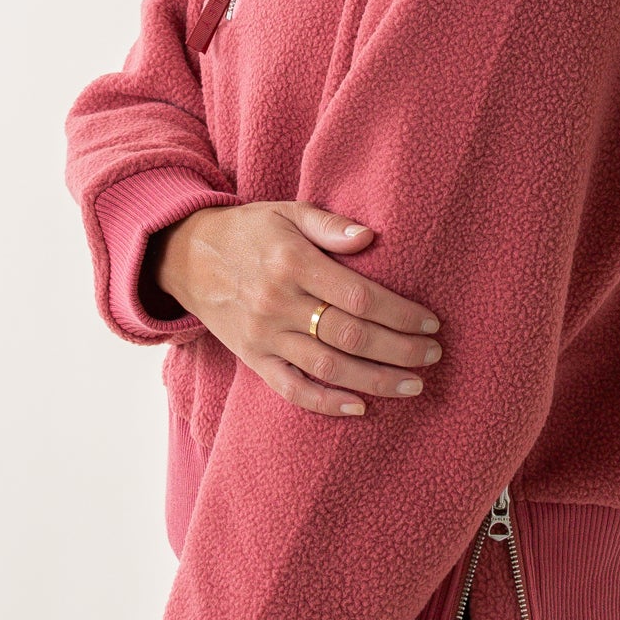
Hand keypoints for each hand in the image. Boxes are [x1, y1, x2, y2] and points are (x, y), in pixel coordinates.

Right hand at [153, 199, 443, 415]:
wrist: (187, 257)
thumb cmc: (249, 231)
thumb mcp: (286, 212)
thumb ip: (329, 224)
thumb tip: (370, 237)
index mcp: (292, 262)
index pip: (358, 297)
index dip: (400, 313)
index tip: (430, 322)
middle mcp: (278, 303)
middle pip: (350, 336)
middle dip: (399, 350)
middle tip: (433, 355)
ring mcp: (264, 336)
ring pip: (328, 367)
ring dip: (375, 381)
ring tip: (414, 385)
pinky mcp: (253, 359)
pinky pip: (291, 389)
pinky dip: (326, 403)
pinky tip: (360, 407)